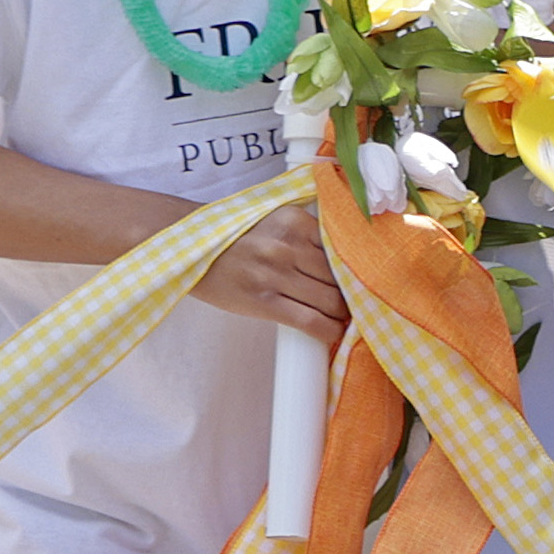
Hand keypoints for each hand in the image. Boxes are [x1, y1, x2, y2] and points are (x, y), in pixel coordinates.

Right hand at [195, 194, 351, 341]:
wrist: (188, 249)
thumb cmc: (235, 238)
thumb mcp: (273, 220)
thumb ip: (306, 234)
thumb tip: (346, 260)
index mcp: (294, 220)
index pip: (341, 248)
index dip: (355, 267)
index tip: (365, 278)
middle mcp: (287, 245)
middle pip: (339, 276)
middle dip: (352, 293)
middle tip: (358, 302)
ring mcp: (274, 274)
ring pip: (330, 300)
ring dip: (342, 313)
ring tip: (345, 318)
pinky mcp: (263, 301)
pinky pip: (309, 321)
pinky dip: (328, 330)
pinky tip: (333, 333)